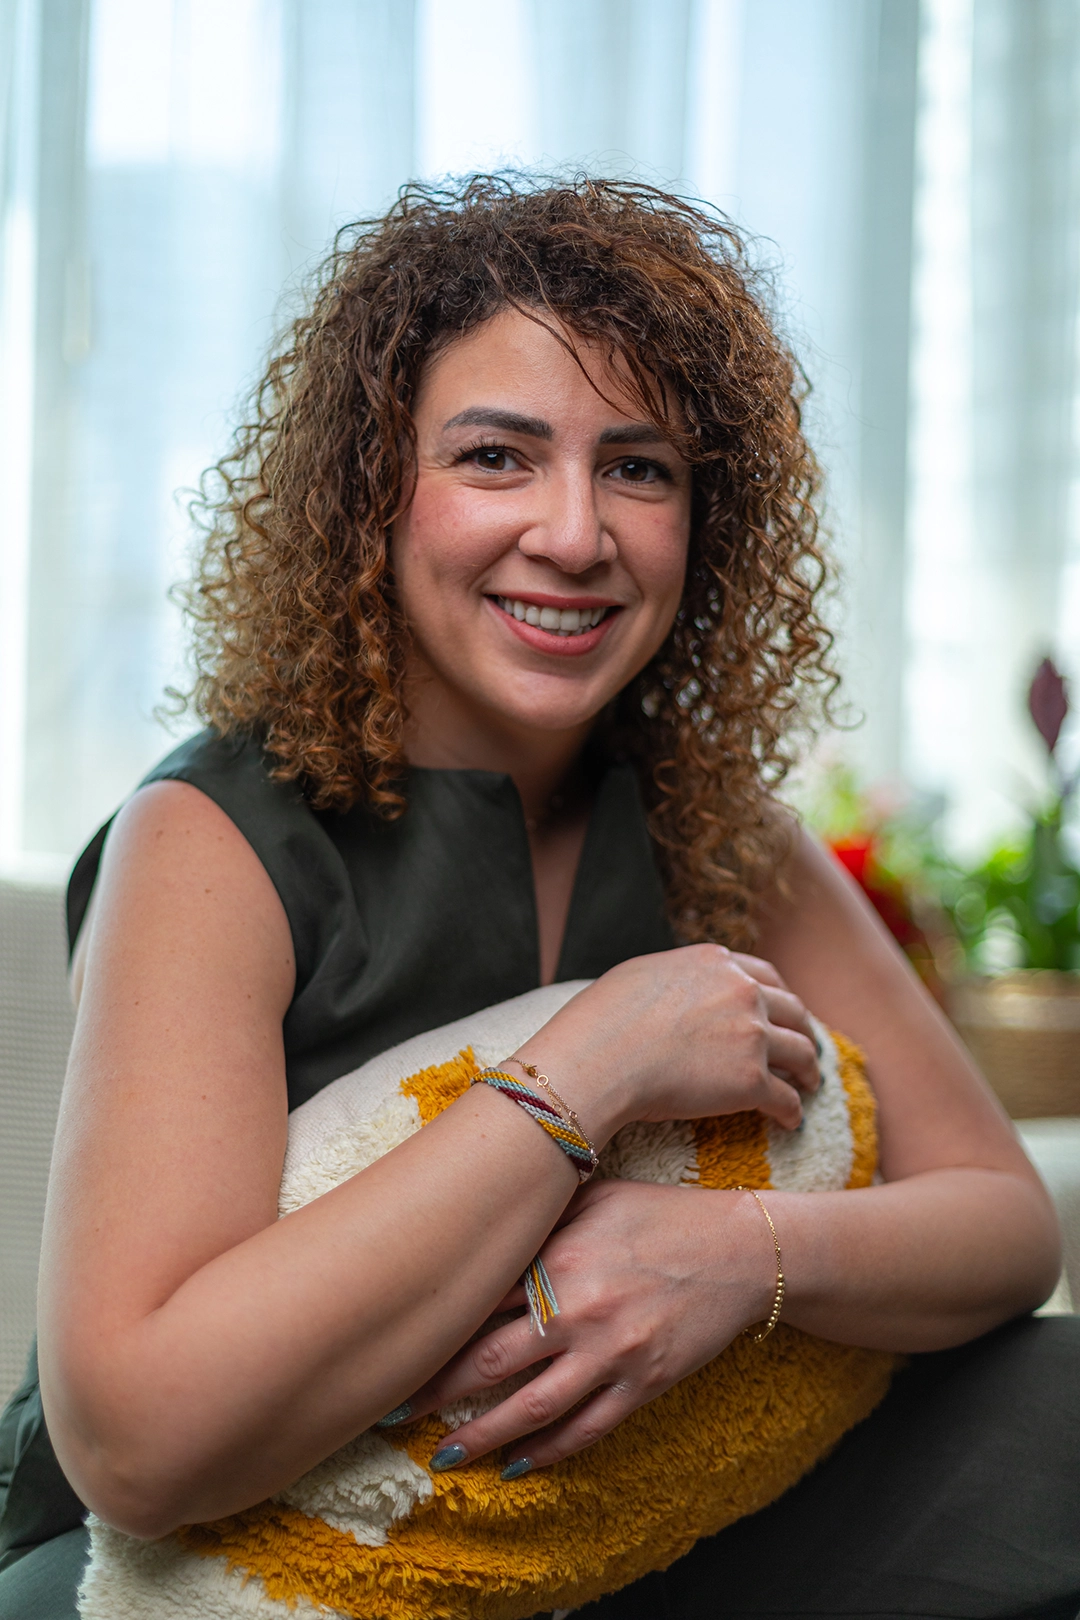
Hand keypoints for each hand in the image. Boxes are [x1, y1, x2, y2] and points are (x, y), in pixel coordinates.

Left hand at [386, 1179, 775, 1475]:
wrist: (740, 1249)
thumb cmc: (660, 1215)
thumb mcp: (595, 1196)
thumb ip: (539, 1211)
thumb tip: (477, 1214)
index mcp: (558, 1255)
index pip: (478, 1298)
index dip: (431, 1325)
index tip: (391, 1341)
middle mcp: (577, 1306)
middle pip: (488, 1360)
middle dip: (434, 1392)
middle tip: (390, 1411)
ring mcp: (611, 1351)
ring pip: (531, 1407)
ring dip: (481, 1437)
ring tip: (442, 1457)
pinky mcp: (643, 1382)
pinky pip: (587, 1429)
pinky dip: (548, 1453)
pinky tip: (516, 1467)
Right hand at [508, 944, 819, 1139]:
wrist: (596, 1060)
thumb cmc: (600, 1020)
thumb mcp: (640, 975)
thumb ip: (676, 978)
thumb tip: (679, 991)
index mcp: (716, 963)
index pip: (764, 975)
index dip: (778, 996)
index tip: (781, 1013)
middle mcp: (742, 992)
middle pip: (793, 1010)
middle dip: (802, 1030)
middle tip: (804, 1049)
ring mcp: (751, 1035)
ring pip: (801, 1053)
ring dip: (809, 1071)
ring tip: (808, 1085)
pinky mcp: (751, 1081)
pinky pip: (787, 1099)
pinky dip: (793, 1112)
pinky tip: (791, 1122)